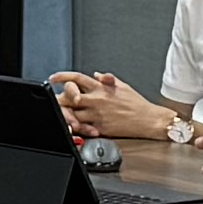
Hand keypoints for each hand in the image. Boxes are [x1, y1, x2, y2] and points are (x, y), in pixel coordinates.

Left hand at [53, 70, 167, 145]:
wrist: (148, 119)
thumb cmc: (137, 104)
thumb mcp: (122, 86)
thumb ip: (106, 79)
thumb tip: (96, 75)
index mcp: (101, 88)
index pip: (77, 78)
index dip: (62, 76)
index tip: (54, 78)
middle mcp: (97, 100)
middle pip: (69, 96)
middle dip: (60, 98)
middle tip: (57, 100)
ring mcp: (97, 114)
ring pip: (72, 114)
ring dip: (66, 115)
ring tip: (65, 115)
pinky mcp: (100, 128)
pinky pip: (82, 128)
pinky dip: (77, 127)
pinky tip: (76, 126)